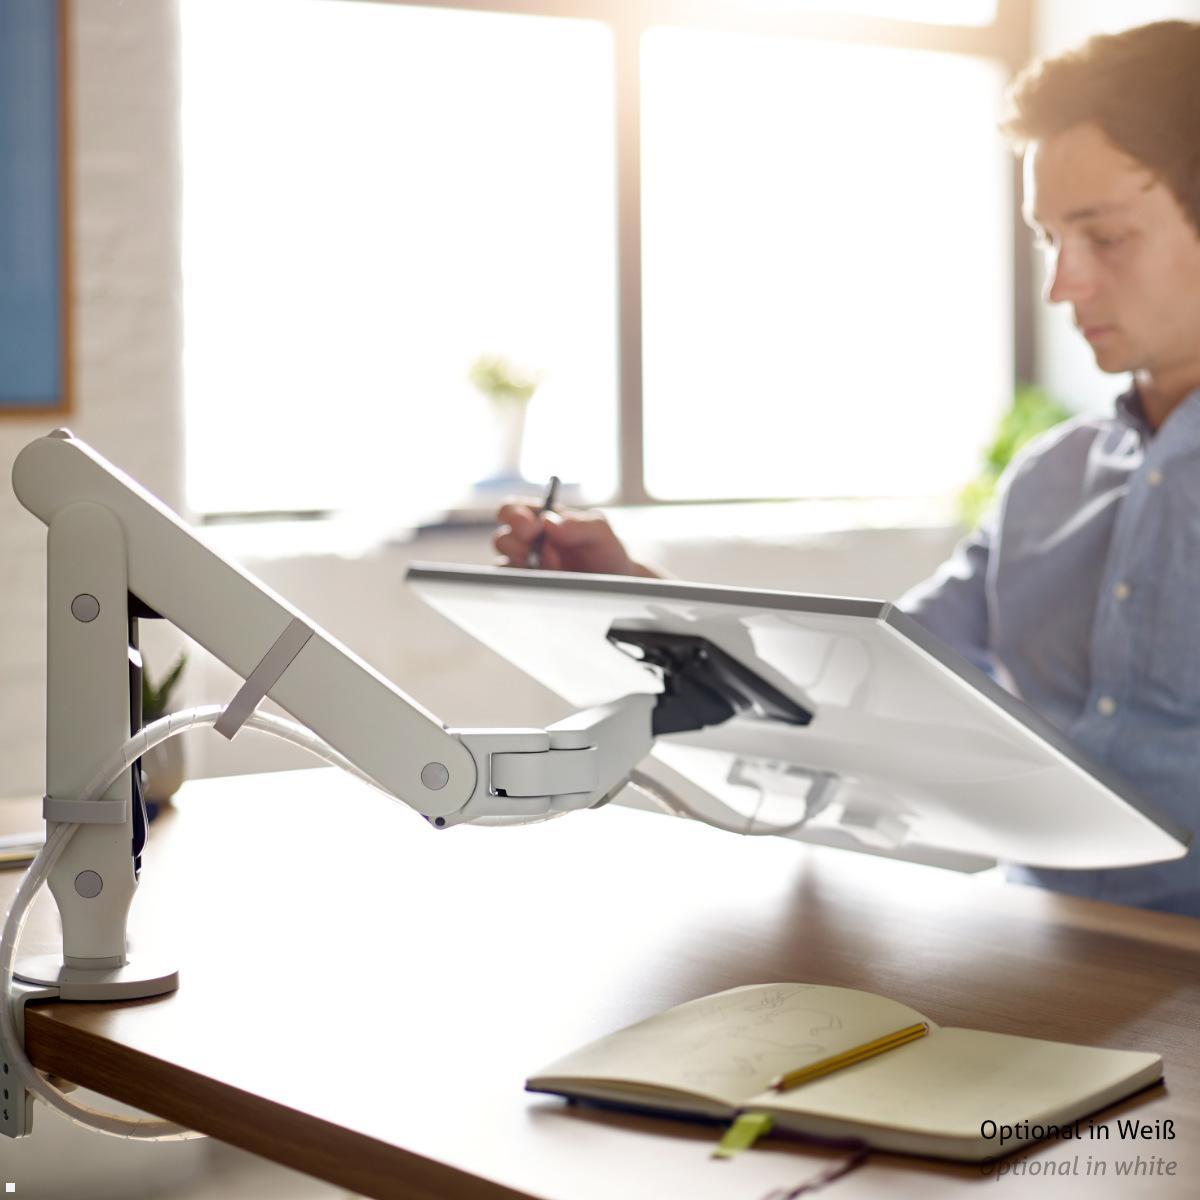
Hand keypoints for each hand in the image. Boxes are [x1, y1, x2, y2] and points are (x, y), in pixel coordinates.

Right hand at [494, 501, 657, 576]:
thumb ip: (577, 523)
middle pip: (501, 538)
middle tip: (533, 552)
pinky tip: (546, 581)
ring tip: (553, 568)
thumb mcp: (599, 531)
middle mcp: (529, 542)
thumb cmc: (605, 551)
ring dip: (522, 565)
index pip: (512, 510)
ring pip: (503, 564)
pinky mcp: (530, 588)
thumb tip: (547, 522)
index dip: (514, 516)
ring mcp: (527, 567)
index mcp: (540, 519)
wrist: (616, 583)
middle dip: (516, 544)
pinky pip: (513, 586)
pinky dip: (524, 583)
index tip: (532, 528)